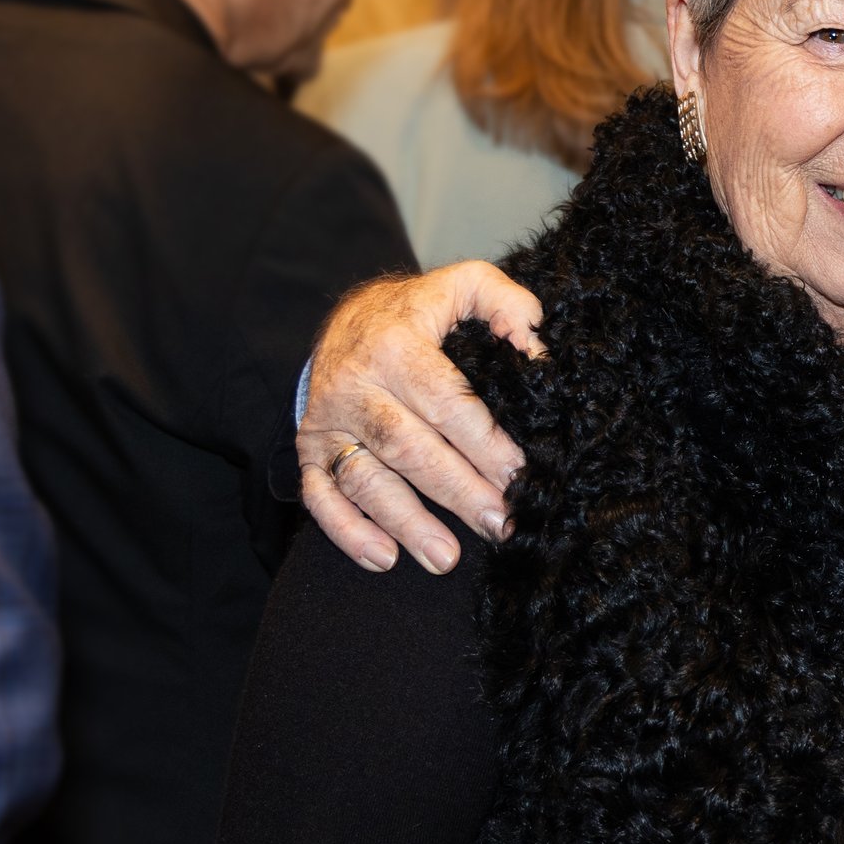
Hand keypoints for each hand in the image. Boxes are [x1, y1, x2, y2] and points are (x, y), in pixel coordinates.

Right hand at [298, 262, 543, 573]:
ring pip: (365, 479)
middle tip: (499, 524)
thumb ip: (503, 301)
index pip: (445, 401)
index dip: (484, 441)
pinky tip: (384, 557)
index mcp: (396, 345)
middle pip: (408, 447)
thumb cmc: (416, 311)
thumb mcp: (460, 285)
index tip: (519, 473)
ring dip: (407, 522)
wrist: (346, 320)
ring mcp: (328, 421)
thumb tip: (535, 342)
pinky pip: (320, 495)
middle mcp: (355, 385)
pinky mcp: (308, 449)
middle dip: (457, 491)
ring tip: (447, 558)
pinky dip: (347, 531)